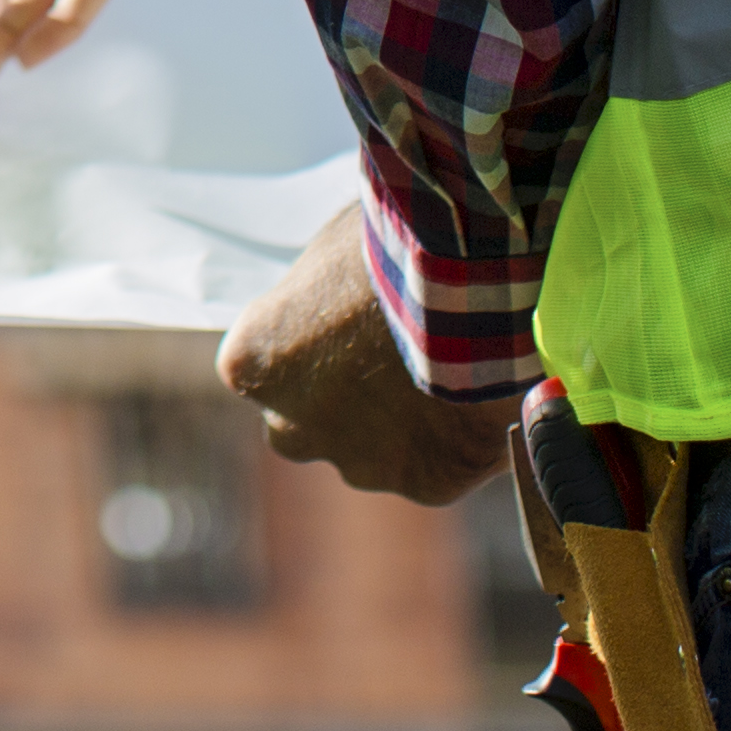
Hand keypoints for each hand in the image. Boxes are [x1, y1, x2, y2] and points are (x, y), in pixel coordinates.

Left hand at [215, 207, 515, 505]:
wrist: (461, 282)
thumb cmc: (383, 246)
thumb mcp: (324, 260)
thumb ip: (315, 301)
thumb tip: (332, 300)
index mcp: (250, 365)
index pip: (265, 368)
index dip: (308, 347)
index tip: (344, 325)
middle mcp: (292, 429)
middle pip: (309, 421)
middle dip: (341, 400)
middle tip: (390, 358)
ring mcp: (360, 463)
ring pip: (372, 452)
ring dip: (398, 426)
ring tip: (445, 372)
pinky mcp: (426, 484)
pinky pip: (438, 465)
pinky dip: (456, 441)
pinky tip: (480, 395)